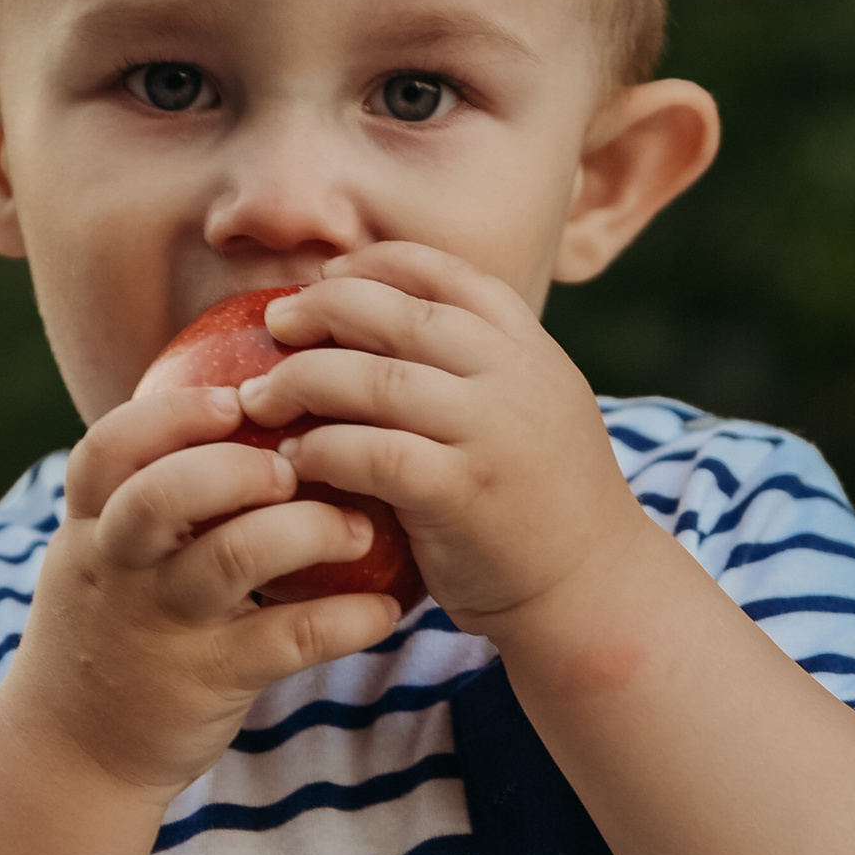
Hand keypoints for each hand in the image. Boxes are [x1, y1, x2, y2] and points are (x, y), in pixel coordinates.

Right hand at [13, 375, 403, 802]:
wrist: (71, 755)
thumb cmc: (110, 627)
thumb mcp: (101, 556)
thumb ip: (145, 492)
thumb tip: (236, 406)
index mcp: (90, 526)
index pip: (109, 448)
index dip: (172, 415)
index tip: (235, 399)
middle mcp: (118, 569)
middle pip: (164, 493)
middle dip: (241, 466)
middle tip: (299, 465)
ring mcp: (162, 627)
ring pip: (234, 559)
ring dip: (309, 530)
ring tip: (361, 529)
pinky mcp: (210, 681)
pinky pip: (288, 641)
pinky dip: (347, 620)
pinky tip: (386, 607)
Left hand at [243, 245, 648, 641]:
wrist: (594, 588)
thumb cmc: (542, 501)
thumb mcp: (530, 408)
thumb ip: (475, 366)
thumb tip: (375, 319)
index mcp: (529, 347)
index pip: (444, 273)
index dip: (376, 265)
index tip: (326, 278)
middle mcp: (514, 377)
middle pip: (397, 313)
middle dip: (322, 310)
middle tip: (274, 326)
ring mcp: (491, 433)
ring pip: (373, 379)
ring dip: (301, 381)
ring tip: (259, 397)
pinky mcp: (462, 493)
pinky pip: (370, 453)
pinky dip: (319, 449)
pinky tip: (292, 458)